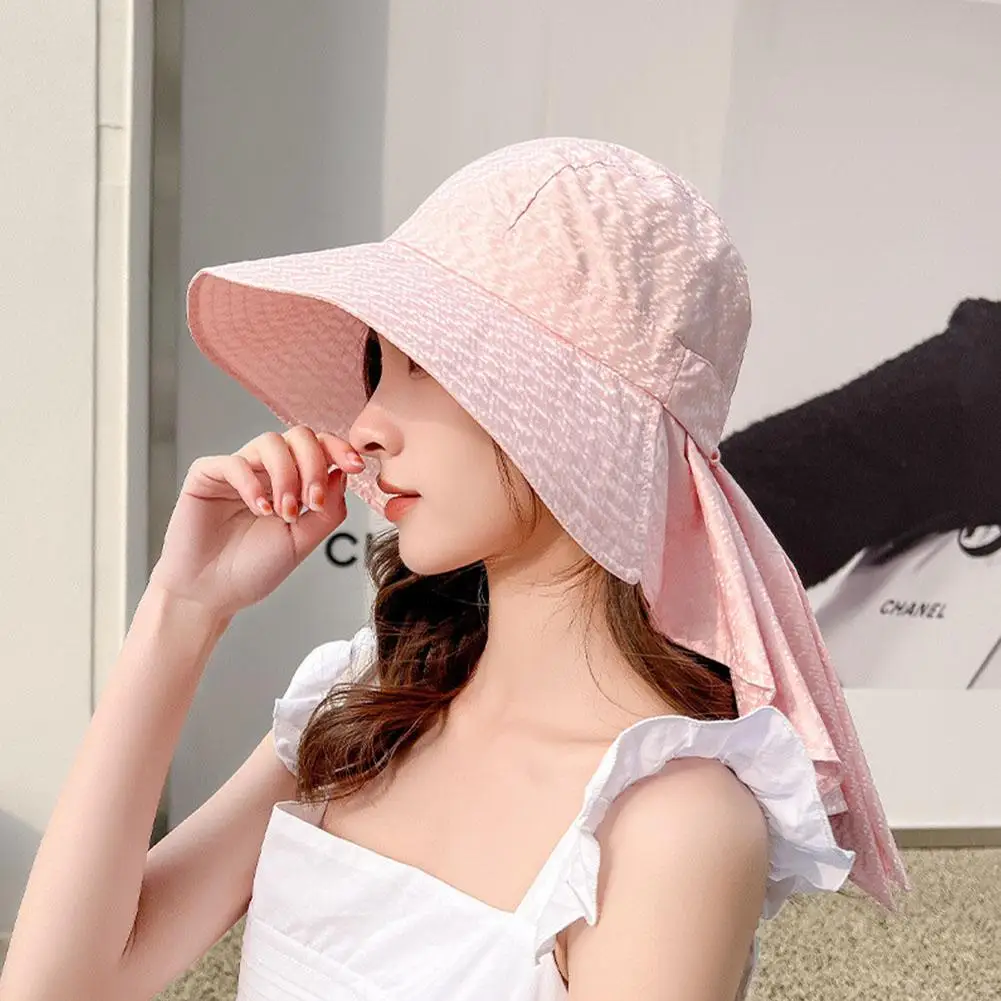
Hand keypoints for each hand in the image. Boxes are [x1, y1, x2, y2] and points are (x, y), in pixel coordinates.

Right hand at [148, 426, 361, 617]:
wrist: (212, 594)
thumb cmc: (254, 569)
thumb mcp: (303, 541)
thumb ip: (328, 509)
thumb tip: (343, 473)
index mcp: (292, 482)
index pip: (319, 448)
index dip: (339, 449)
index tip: (356, 466)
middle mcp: (265, 471)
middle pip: (299, 436)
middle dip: (314, 465)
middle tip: (311, 502)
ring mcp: (237, 471)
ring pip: (270, 442)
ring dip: (286, 476)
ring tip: (284, 513)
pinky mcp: (206, 476)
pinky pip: (234, 462)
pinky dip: (252, 484)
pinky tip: (260, 510)